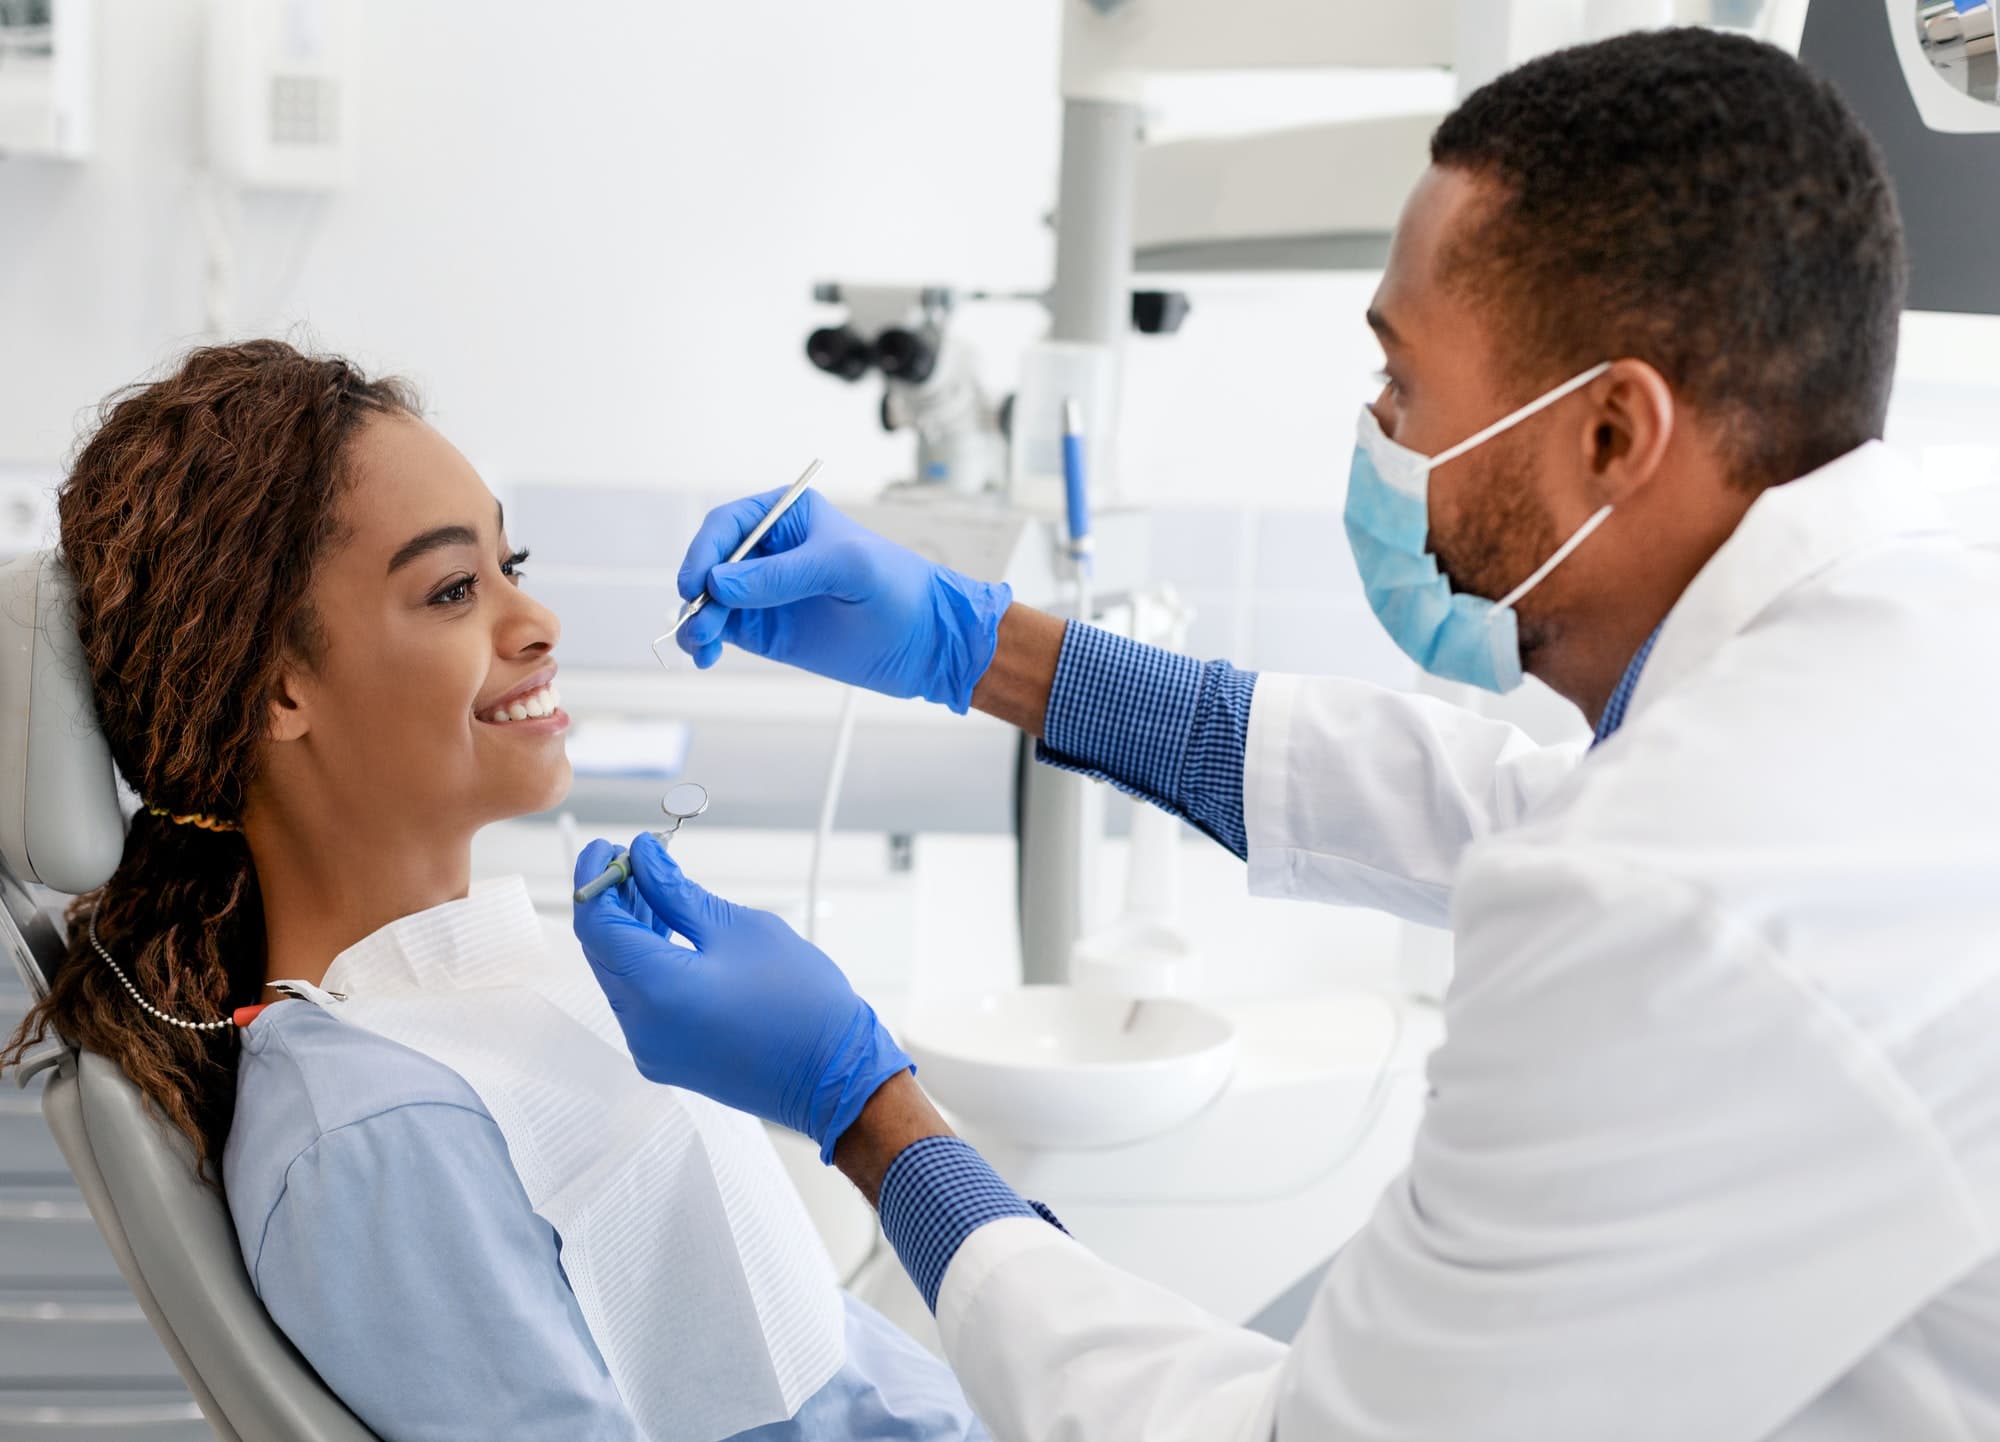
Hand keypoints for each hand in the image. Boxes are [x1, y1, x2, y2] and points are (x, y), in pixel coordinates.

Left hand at [571, 833, 913, 1162]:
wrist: (834, 1075)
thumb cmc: (802, 1003)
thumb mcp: (739, 928)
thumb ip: (677, 891)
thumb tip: (644, 856)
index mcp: (657, 989)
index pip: (597, 924)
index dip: (595, 878)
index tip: (607, 847)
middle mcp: (641, 1026)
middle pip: (602, 950)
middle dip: (610, 901)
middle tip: (633, 860)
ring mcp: (650, 1047)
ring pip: (617, 974)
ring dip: (627, 930)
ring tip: (651, 887)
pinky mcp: (664, 1056)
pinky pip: (637, 1000)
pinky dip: (642, 961)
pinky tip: (663, 929)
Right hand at [675, 487, 1012, 713]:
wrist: (927, 641)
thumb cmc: (899, 587)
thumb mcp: (846, 567)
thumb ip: (783, 575)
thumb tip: (721, 584)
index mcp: (787, 517)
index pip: (729, 524)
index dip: (705, 551)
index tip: (698, 583)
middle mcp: (770, 551)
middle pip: (710, 562)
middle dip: (697, 590)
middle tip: (700, 621)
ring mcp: (766, 592)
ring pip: (711, 600)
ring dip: (698, 620)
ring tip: (703, 645)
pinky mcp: (769, 629)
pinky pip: (724, 629)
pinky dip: (707, 641)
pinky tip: (707, 654)